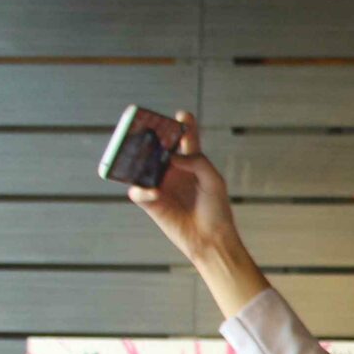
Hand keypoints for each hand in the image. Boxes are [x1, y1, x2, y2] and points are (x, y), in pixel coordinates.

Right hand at [125, 111, 243, 268]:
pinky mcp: (151, 202)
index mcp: (191, 163)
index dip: (183, 125)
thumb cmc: (216, 210)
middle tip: (147, 127)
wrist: (211, 239)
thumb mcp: (214, 181)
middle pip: (157, 148)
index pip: (186, 139)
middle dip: (151, 136)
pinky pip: (138, 191)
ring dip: (138, 159)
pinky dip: (143, 189)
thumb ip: (197, 162)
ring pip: (141, 166)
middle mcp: (173, 170)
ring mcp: (160, 184)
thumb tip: (172, 157)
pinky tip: (155, 192)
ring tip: (140, 154)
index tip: (182, 114)